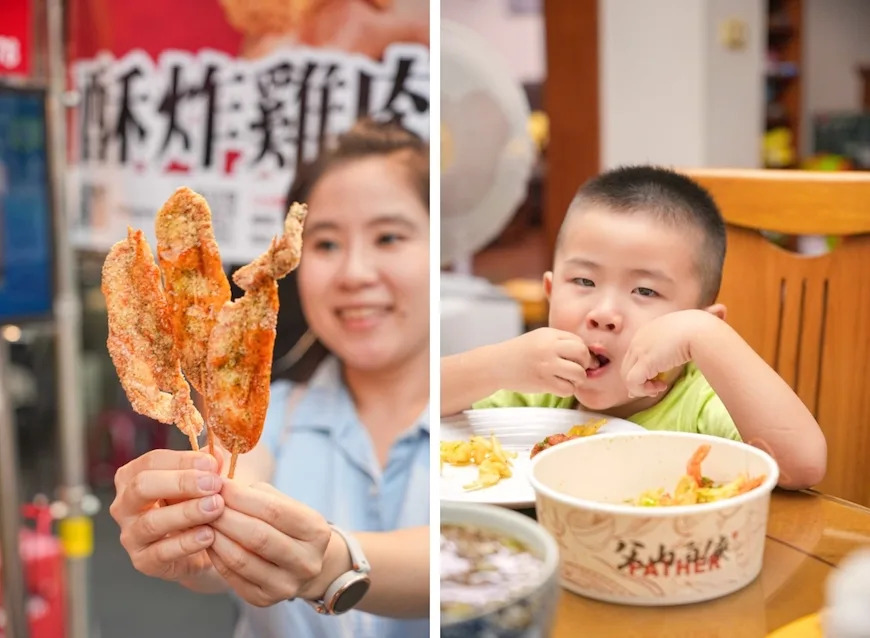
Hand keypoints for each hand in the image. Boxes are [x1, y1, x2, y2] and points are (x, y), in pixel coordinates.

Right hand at [110, 450, 224, 582]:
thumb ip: (208, 466)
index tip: (212, 464)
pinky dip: (187, 543)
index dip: (183, 460)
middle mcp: (125, 505)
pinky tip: (209, 535)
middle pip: (142, 486)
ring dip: (187, 512)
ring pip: (151, 522)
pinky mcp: (143, 561)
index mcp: (134, 476)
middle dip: (181, 483)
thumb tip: (216, 454)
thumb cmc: (197, 503)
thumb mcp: (203, 480)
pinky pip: (161, 553)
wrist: (204, 546)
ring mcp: (131, 535)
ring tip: (215, 507)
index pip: (152, 461)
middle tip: (214, 484)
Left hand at [207, 480, 331, 606]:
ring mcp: (286, 585)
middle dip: (226, 517)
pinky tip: (208, 540)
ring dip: (216, 536)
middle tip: (205, 504)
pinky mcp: (264, 599)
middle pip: (257, 537)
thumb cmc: (290, 526)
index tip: (220, 485)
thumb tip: (223, 488)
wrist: (303, 563)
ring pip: (241, 559)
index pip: (274, 511)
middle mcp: (306, 562)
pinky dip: (215, 555)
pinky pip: (232, 576)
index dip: (242, 497)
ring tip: (203, 521)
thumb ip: (260, 495)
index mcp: (316, 532)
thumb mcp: (287, 505)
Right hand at [494, 327, 595, 396]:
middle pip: (582, 355)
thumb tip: (587, 355)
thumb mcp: (539, 338)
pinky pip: (567, 389)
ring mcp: (546, 365)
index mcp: (550, 334)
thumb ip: (561, 342)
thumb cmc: (521, 352)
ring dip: (578, 379)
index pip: (579, 342)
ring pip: (578, 374)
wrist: (496, 364)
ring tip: (568, 379)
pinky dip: (567, 390)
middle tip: (578, 369)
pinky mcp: (543, 382)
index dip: (583, 352)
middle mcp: (549, 347)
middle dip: (585, 364)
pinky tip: (558, 386)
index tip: (579, 360)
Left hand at [621, 310, 716, 397]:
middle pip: (627, 366)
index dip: (642, 370)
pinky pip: (633, 382)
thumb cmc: (697, 332)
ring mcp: (638, 349)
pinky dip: (643, 390)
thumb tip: (662, 371)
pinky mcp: (644, 361)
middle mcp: (638, 339)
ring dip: (643, 387)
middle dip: (640, 381)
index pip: (633, 355)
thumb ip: (668, 351)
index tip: (656, 380)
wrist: (700, 330)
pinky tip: (661, 386)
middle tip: (658, 387)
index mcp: (645, 331)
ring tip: (661, 387)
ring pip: (627, 376)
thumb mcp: (679, 339)